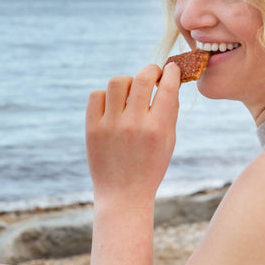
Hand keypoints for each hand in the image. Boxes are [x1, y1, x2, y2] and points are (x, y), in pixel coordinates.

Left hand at [86, 62, 180, 205]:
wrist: (123, 195)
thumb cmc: (150, 167)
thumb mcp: (168, 142)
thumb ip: (170, 112)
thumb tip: (170, 82)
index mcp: (157, 129)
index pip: (168, 87)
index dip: (172, 72)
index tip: (171, 69)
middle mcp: (133, 125)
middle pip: (142, 78)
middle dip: (151, 70)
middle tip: (153, 74)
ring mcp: (110, 126)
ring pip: (117, 82)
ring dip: (128, 82)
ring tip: (131, 92)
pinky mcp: (92, 129)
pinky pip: (96, 95)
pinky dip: (106, 95)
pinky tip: (113, 105)